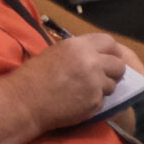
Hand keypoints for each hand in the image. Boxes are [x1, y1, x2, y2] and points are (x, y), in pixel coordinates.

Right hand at [4, 31, 140, 131]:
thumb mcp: (56, 53)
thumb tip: (99, 55)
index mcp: (78, 46)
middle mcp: (90, 61)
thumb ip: (80, 52)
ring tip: (82, 90)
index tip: (109, 59)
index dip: (111, 52)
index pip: (109, 42)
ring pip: (113, 84)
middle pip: (119, 65)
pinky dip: (93, 102)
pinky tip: (76, 101)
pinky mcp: (95, 100)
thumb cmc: (34, 76)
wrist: (23, 101)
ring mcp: (95, 82)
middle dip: (113, 72)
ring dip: (103, 88)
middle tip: (101, 78)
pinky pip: (103, 100)